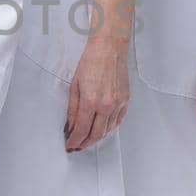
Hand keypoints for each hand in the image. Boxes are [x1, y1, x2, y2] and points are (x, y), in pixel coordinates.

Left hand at [65, 35, 128, 150]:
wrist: (109, 49)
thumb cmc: (91, 62)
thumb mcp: (74, 86)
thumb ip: (72, 109)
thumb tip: (71, 126)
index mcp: (90, 101)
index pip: (81, 129)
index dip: (75, 140)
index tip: (70, 145)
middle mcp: (106, 105)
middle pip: (95, 134)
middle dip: (85, 143)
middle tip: (77, 146)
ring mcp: (118, 104)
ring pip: (107, 130)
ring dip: (97, 137)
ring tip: (87, 139)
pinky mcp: (125, 101)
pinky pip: (117, 121)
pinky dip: (109, 128)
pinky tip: (102, 129)